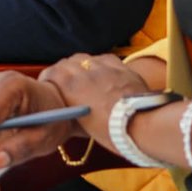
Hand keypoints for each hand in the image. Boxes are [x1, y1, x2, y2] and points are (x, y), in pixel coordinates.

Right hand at [39, 52, 156, 150]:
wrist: (143, 125)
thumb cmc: (112, 132)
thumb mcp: (83, 125)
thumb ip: (72, 109)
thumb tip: (68, 109)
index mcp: (71, 86)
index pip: (51, 72)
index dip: (48, 78)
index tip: (49, 86)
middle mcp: (84, 71)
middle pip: (67, 62)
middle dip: (64, 70)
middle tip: (66, 82)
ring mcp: (104, 67)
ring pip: (85, 58)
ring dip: (80, 65)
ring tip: (84, 76)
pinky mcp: (121, 67)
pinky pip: (104, 59)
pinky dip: (100, 64)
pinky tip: (103, 73)